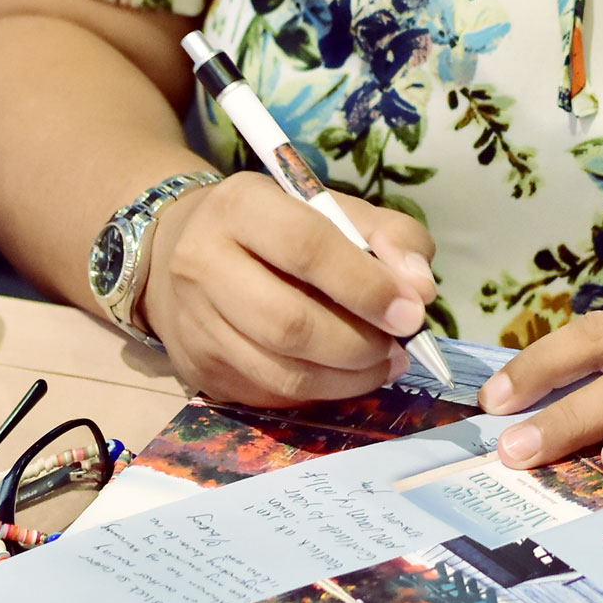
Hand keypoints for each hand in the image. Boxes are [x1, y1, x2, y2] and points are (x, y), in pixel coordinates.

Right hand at [142, 176, 437, 406]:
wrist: (182, 251)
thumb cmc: (275, 225)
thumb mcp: (331, 207)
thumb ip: (387, 236)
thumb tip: (420, 290)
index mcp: (240, 206)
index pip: (306, 248)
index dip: (366, 286)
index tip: (412, 311)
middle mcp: (202, 263)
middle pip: (289, 323)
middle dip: (359, 344)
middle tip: (401, 347)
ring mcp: (194, 324)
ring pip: (280, 372)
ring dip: (347, 379)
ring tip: (384, 364)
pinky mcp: (197, 371)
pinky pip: (269, 395)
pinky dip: (319, 392)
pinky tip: (344, 376)